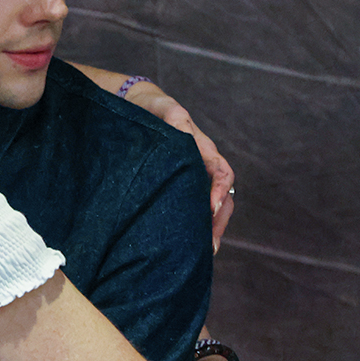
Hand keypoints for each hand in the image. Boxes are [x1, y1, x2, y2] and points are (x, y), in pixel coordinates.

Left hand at [121, 81, 234, 250]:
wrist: (138, 107)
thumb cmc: (152, 109)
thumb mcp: (164, 110)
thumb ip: (175, 119)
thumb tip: (183, 132)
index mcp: (202, 149)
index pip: (221, 172)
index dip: (219, 191)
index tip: (210, 209)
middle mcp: (201, 166)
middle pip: (222, 197)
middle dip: (218, 222)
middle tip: (210, 247)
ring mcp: (190, 178)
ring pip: (210, 207)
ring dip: (209, 229)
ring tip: (202, 253)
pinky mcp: (175, 187)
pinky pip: (190, 208)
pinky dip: (192, 226)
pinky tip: (183, 245)